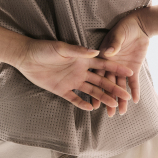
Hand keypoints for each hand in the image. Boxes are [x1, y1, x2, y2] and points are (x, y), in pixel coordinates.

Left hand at [15, 39, 133, 110]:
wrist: (27, 57)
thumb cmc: (44, 48)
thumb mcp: (62, 48)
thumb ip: (79, 52)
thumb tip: (96, 52)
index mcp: (83, 60)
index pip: (104, 65)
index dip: (116, 69)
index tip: (130, 72)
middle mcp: (80, 71)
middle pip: (101, 81)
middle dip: (114, 88)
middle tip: (126, 96)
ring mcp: (71, 81)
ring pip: (91, 91)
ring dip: (102, 98)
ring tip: (113, 104)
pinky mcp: (61, 89)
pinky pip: (74, 98)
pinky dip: (82, 103)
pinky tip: (91, 109)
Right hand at [90, 10, 149, 116]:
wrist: (139, 25)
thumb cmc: (125, 27)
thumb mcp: (118, 34)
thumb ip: (114, 43)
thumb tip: (109, 52)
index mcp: (103, 58)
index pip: (97, 77)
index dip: (95, 90)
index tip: (94, 104)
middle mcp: (111, 66)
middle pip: (108, 85)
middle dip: (108, 99)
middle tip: (108, 114)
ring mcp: (122, 68)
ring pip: (120, 86)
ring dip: (121, 98)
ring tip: (121, 112)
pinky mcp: (133, 68)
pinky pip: (134, 82)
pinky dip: (135, 90)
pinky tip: (135, 100)